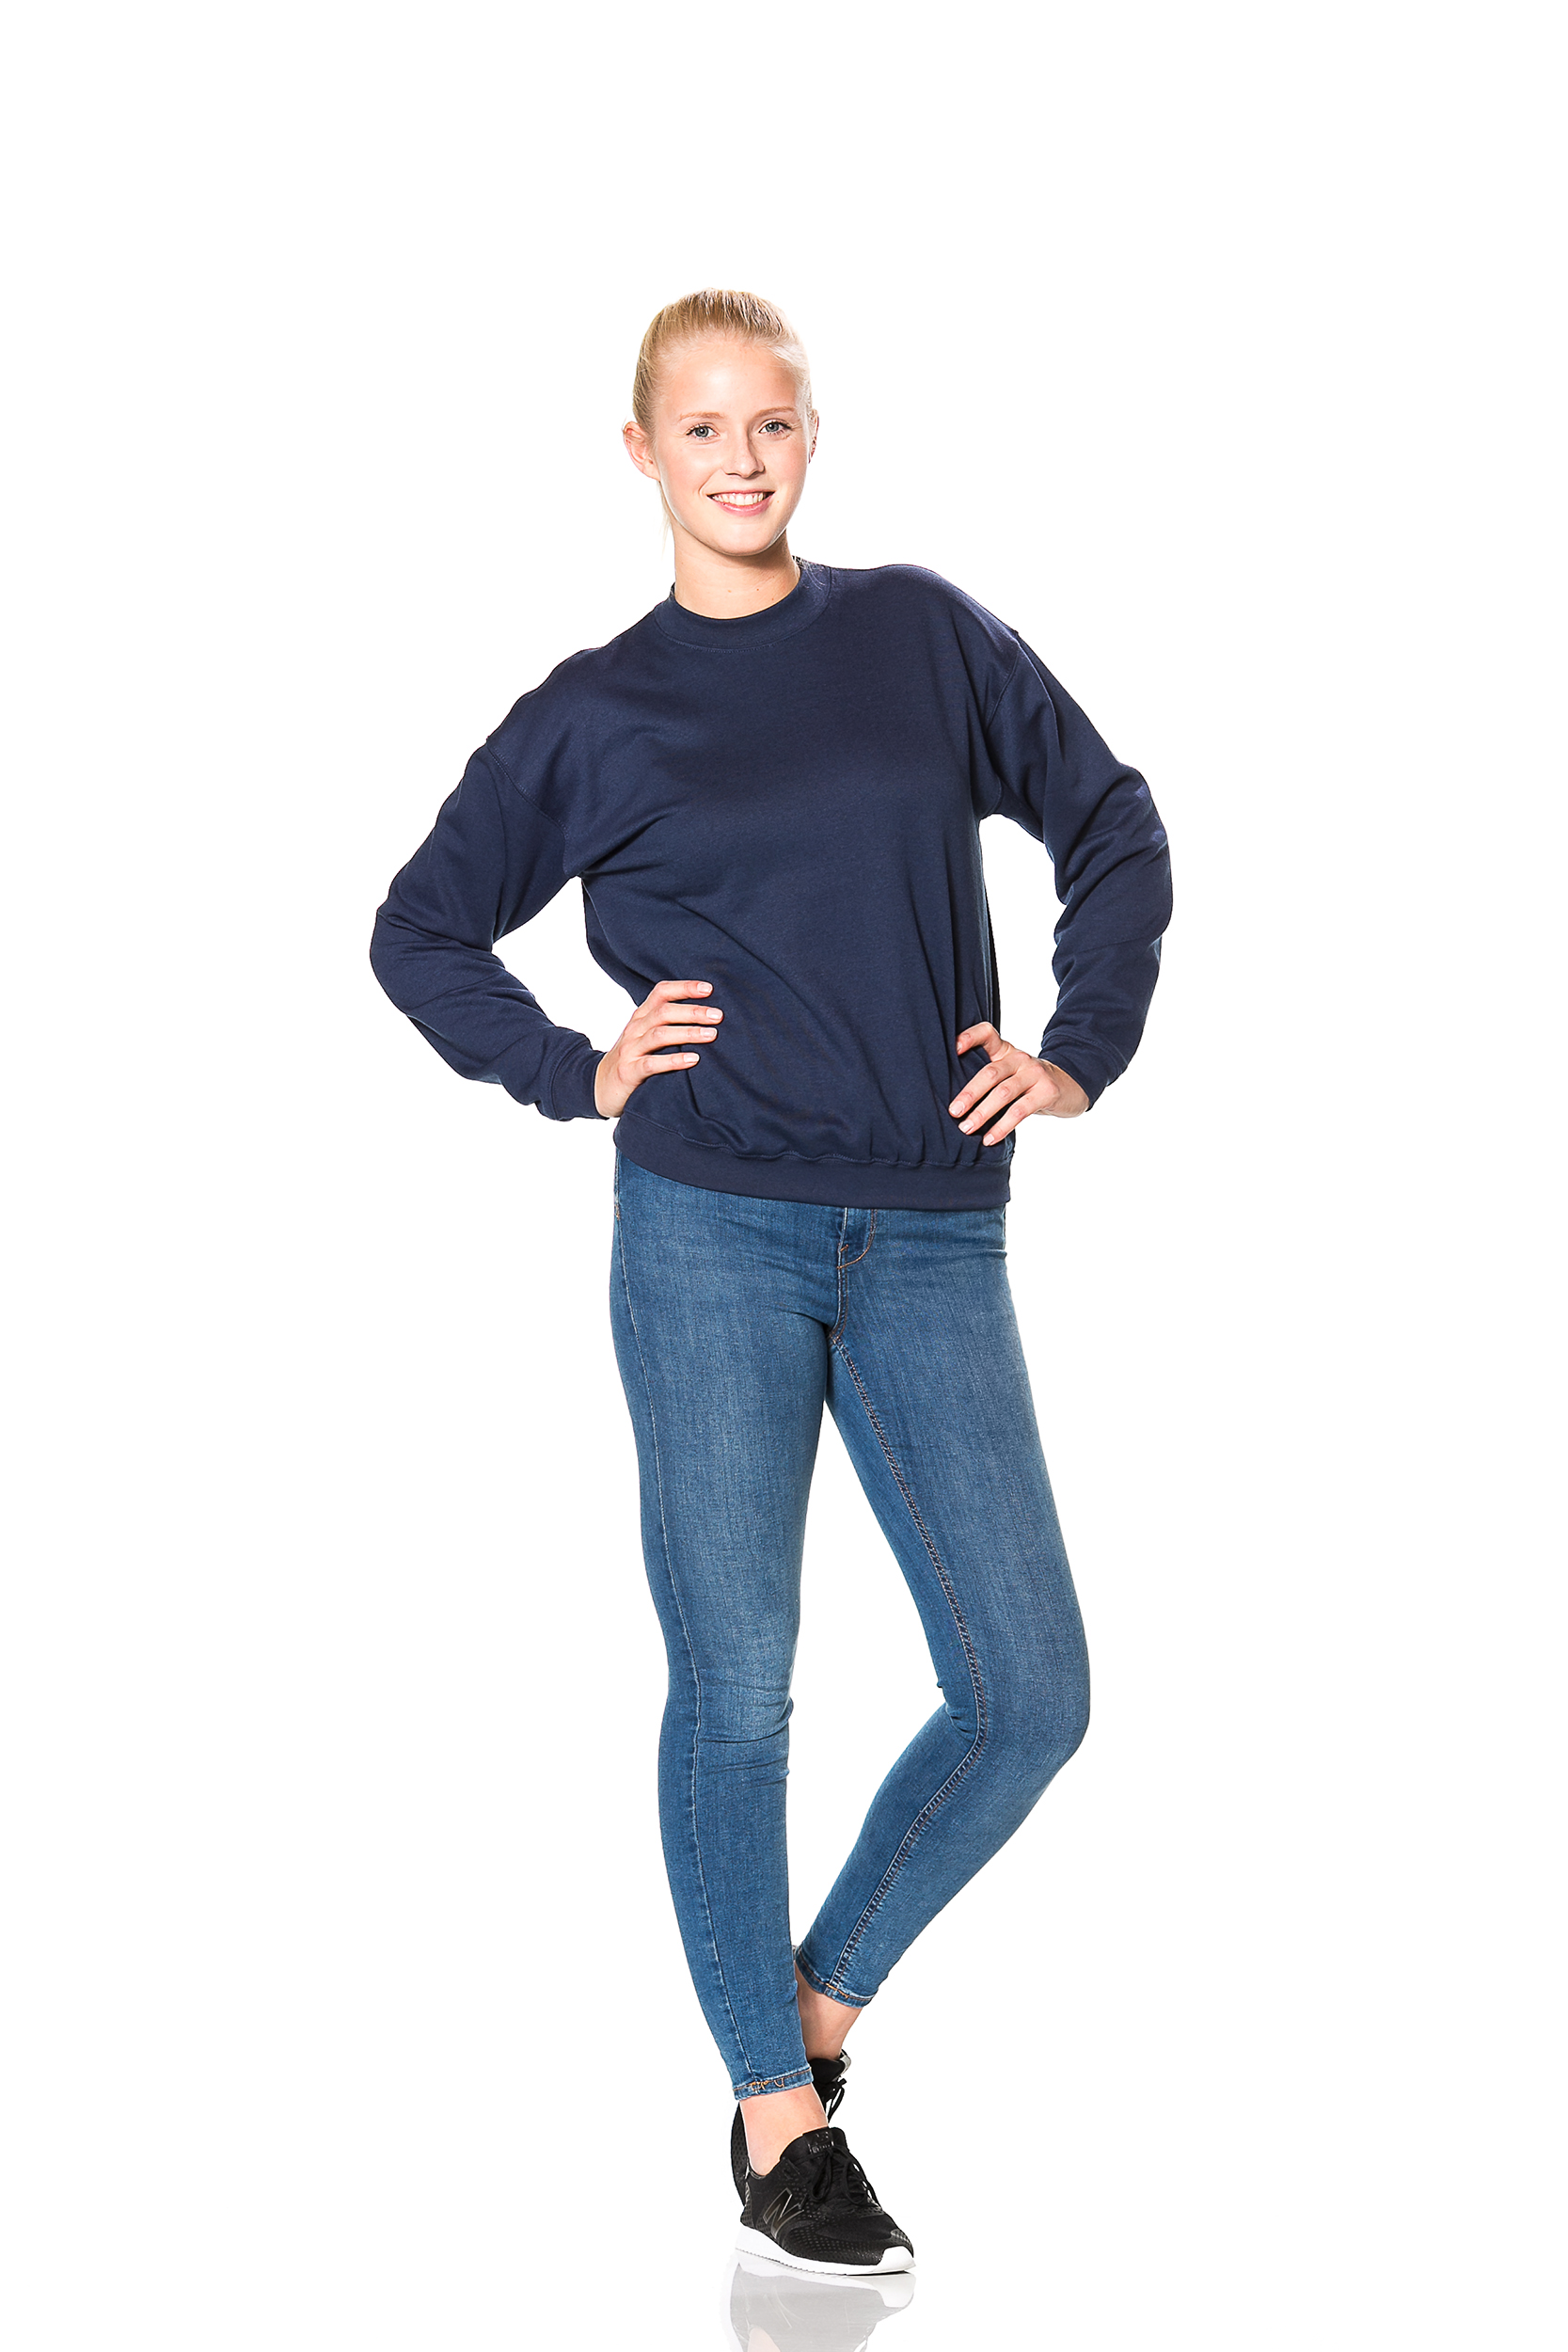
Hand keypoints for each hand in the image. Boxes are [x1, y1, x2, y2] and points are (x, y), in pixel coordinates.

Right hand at [595, 979, 721, 1117]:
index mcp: (641, 1017)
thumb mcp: (646, 1036)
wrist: (600, 1087)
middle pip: (664, 1012)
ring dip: (687, 1032)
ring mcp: (630, 1050)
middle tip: (718, 1016)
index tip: (709, 989)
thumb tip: (707, 1016)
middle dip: (693, 1011)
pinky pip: (651, 1063)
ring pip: (659, 1034)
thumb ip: (668, 1024)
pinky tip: (693, 1059)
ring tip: (711, 1034)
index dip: (684, 988)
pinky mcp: (629, 1071)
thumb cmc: (633, 1059)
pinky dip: (673, 1060)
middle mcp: (635, 1029)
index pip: (661, 992)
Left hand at [949, 1023, 1088, 1143]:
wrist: (1070, 1087)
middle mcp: (1019, 1058)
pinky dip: (1002, 1127)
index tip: (954, 1048)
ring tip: (967, 1128)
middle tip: (953, 1111)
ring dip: (982, 1113)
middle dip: (969, 1093)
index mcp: (1006, 1051)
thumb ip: (989, 1078)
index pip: (988, 1034)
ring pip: (1003, 1093)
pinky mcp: (1047, 1092)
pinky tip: (989, 1139)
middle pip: (990, 1072)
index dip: (971, 1037)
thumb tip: (955, 1104)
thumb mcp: (1011, 1073)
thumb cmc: (1029, 1083)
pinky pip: (1020, 1111)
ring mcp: (1035, 1074)